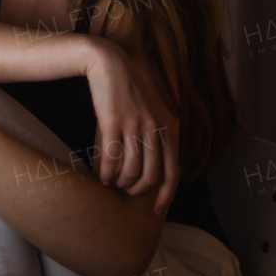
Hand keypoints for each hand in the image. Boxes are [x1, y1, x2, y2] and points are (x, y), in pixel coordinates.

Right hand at [85, 40, 179, 215]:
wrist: (109, 64)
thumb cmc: (128, 92)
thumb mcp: (149, 113)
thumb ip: (153, 137)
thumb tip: (148, 169)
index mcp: (167, 127)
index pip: (173, 171)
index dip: (166, 195)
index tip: (157, 211)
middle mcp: (154, 128)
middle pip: (151, 175)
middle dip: (138, 190)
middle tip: (127, 192)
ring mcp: (134, 125)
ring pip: (131, 169)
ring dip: (121, 183)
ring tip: (113, 183)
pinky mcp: (113, 121)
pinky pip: (112, 156)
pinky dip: (107, 172)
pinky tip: (102, 177)